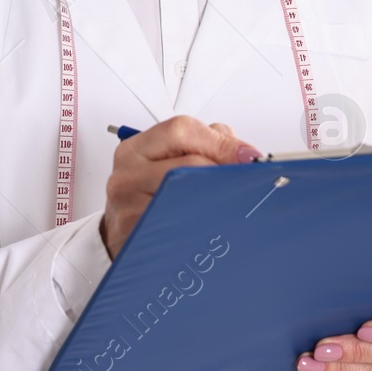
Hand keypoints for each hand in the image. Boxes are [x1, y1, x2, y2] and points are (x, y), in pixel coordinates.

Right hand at [99, 116, 260, 258]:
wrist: (123, 240)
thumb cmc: (150, 199)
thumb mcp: (168, 165)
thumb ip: (204, 148)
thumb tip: (245, 155)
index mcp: (137, 148)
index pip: (181, 130)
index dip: (221, 142)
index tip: (248, 156)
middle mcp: (127, 172)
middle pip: (187, 163)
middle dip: (223, 172)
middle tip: (247, 183)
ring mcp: (126, 204)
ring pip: (184, 194)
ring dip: (215, 199)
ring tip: (230, 204)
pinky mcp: (133, 232)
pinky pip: (177, 224)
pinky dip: (200, 223)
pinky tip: (210, 225)